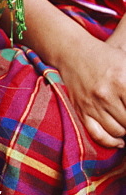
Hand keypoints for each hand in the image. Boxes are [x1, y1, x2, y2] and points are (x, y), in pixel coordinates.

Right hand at [56, 30, 125, 148]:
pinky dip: (110, 141)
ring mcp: (92, 104)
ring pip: (117, 131)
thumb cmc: (106, 57)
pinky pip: (97, 135)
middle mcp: (106, 95)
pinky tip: (119, 141)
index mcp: (121, 81)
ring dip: (125, 131)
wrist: (74, 53)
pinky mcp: (81, 110)